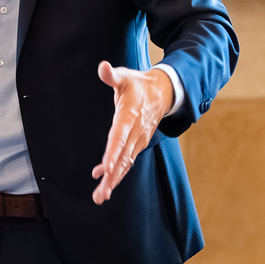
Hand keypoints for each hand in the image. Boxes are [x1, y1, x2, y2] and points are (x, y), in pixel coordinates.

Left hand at [91, 61, 173, 203]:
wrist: (163, 92)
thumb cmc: (139, 84)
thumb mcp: (126, 76)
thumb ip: (113, 75)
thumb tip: (103, 67)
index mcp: (129, 115)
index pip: (120, 136)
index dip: (113, 152)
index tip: (106, 168)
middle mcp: (135, 132)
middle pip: (122, 156)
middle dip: (112, 177)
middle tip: (100, 194)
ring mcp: (138, 140)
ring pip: (125, 163)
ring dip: (113, 180)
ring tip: (100, 196)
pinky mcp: (138, 144)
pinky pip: (126, 160)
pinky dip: (116, 172)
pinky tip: (103, 179)